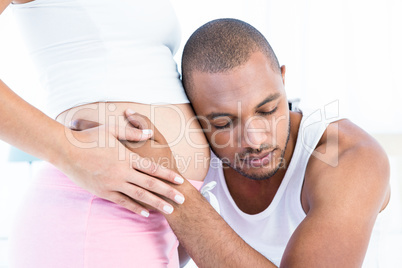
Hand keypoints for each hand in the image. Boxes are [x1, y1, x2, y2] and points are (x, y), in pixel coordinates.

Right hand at [61, 116, 184, 216]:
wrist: (65, 151)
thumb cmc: (89, 138)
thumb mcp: (111, 130)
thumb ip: (132, 132)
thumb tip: (149, 131)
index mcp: (126, 158)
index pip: (152, 168)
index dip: (167, 175)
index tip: (180, 181)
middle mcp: (122, 173)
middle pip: (150, 184)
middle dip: (167, 192)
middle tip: (182, 199)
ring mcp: (112, 184)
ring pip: (139, 195)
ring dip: (155, 203)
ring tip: (169, 210)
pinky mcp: (103, 192)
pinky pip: (122, 202)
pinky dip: (134, 207)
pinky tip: (144, 213)